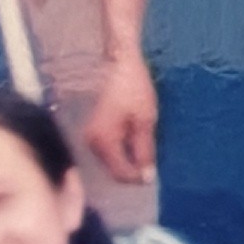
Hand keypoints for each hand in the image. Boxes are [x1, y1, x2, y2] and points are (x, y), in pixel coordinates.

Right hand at [81, 51, 156, 184]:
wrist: (117, 65)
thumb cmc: (133, 89)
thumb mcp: (145, 121)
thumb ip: (144, 152)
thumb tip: (146, 177)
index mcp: (104, 141)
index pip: (120, 174)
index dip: (138, 178)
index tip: (154, 173)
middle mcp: (91, 143)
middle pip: (112, 171)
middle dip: (132, 171)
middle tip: (151, 163)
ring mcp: (89, 137)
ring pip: (109, 162)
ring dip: (126, 162)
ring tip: (143, 153)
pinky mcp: (92, 131)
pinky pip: (107, 152)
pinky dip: (120, 154)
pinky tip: (132, 145)